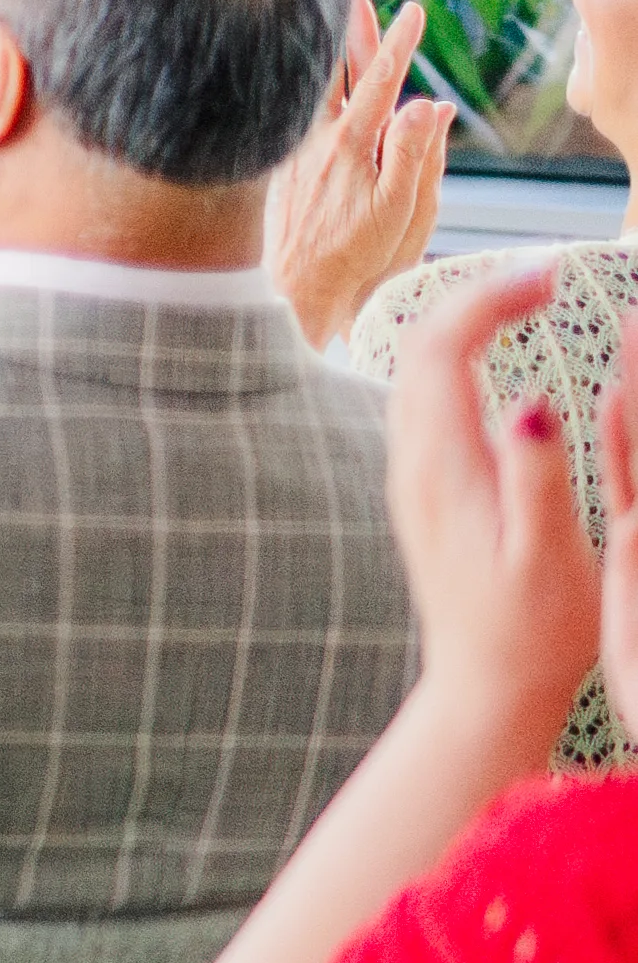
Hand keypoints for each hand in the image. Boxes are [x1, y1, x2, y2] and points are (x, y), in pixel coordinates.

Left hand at [267, 0, 452, 355]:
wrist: (296, 291)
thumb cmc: (357, 257)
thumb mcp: (401, 209)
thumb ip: (413, 154)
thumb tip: (427, 103)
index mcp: (350, 144)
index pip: (379, 82)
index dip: (398, 45)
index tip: (415, 12)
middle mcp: (315, 140)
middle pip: (335, 74)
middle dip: (350, 34)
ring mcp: (294, 153)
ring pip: (312, 94)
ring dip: (324, 60)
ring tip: (327, 28)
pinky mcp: (280, 170)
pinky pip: (296, 118)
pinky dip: (305, 94)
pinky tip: (306, 90)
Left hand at [377, 257, 605, 753]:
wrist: (485, 689)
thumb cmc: (532, 633)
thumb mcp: (547, 558)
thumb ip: (537, 479)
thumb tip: (533, 402)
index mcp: (442, 467)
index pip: (441, 347)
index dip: (490, 296)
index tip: (551, 274)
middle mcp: (412, 462)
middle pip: (419, 346)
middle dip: (477, 295)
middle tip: (548, 275)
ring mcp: (411, 475)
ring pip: (415, 370)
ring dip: (463, 322)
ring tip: (530, 298)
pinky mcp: (424, 491)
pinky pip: (425, 398)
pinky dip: (458, 357)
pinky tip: (499, 356)